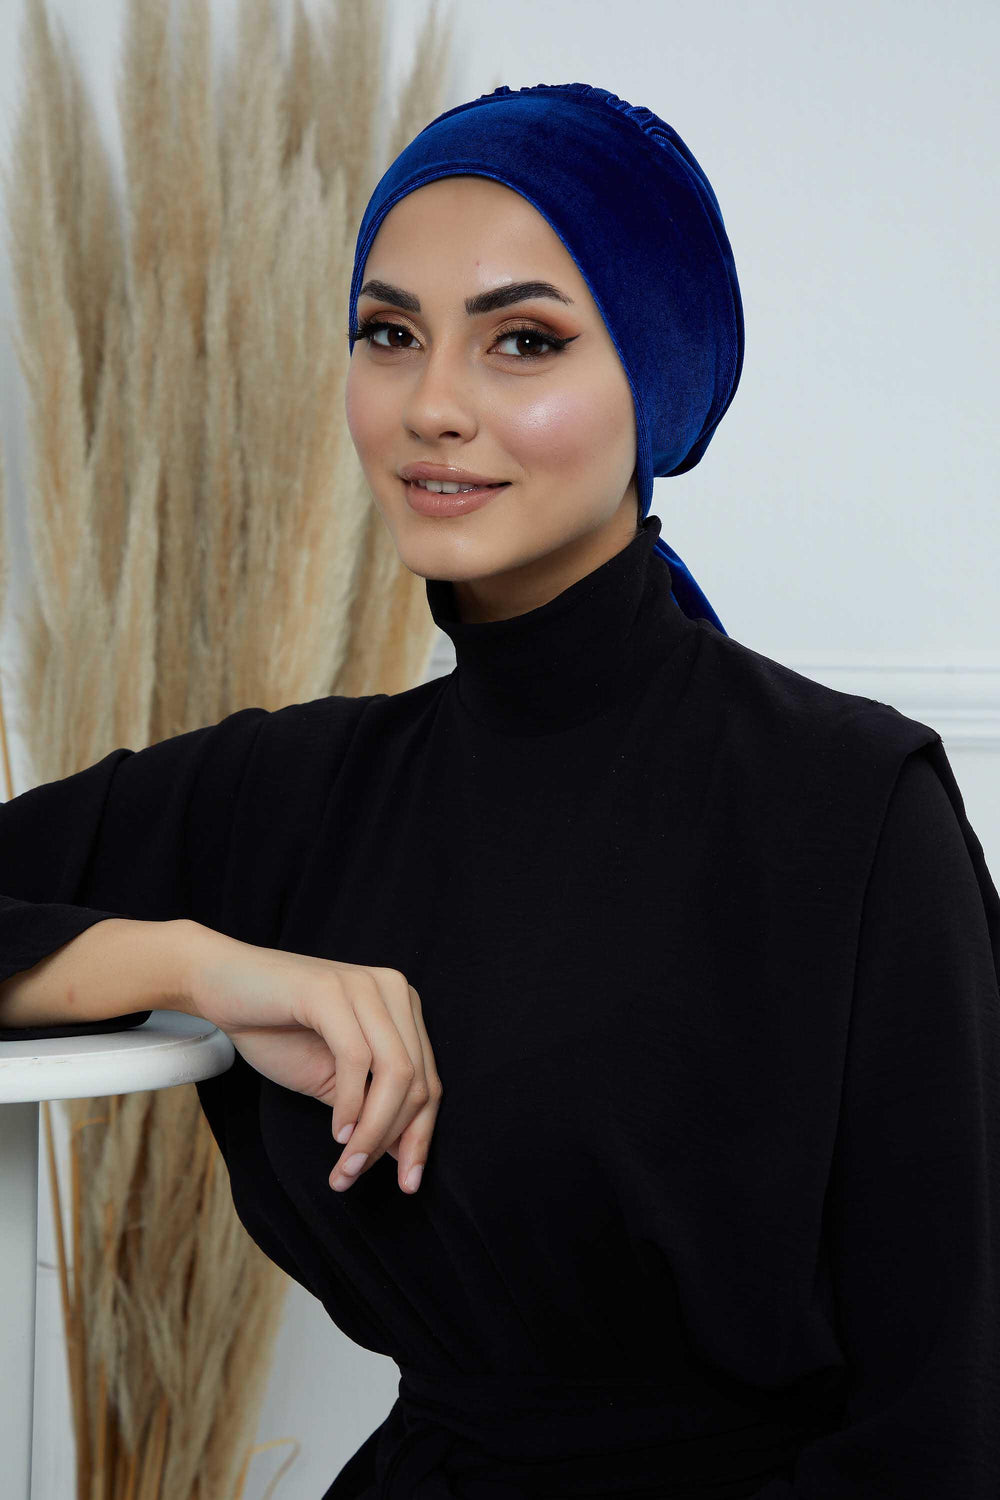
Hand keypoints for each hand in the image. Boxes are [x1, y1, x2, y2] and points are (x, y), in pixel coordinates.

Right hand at [182, 924, 441, 1192]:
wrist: (219, 985)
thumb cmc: (275, 1029)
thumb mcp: (333, 1078)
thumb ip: (371, 1106)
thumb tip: (405, 1155)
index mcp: (402, 1008)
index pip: (429, 1081)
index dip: (421, 1136)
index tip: (408, 1183)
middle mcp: (394, 990)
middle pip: (418, 1081)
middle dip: (394, 1141)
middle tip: (358, 1178)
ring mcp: (365, 986)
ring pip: (396, 1073)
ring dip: (372, 1131)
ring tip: (346, 1166)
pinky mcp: (331, 990)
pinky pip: (357, 1059)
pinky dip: (351, 1104)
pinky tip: (336, 1131)